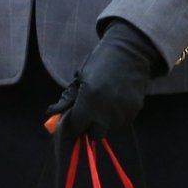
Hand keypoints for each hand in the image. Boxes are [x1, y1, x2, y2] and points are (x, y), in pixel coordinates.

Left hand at [47, 20, 163, 139]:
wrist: (129, 52)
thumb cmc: (99, 62)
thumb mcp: (79, 79)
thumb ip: (66, 100)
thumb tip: (52, 115)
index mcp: (89, 101)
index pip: (76, 127)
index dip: (71, 127)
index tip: (70, 124)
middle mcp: (107, 112)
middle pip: (95, 135)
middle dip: (89, 127)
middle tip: (86, 115)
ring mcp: (123, 112)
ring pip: (110, 129)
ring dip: (103, 122)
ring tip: (102, 102)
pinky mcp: (135, 111)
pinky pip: (122, 122)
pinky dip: (116, 116)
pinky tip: (115, 100)